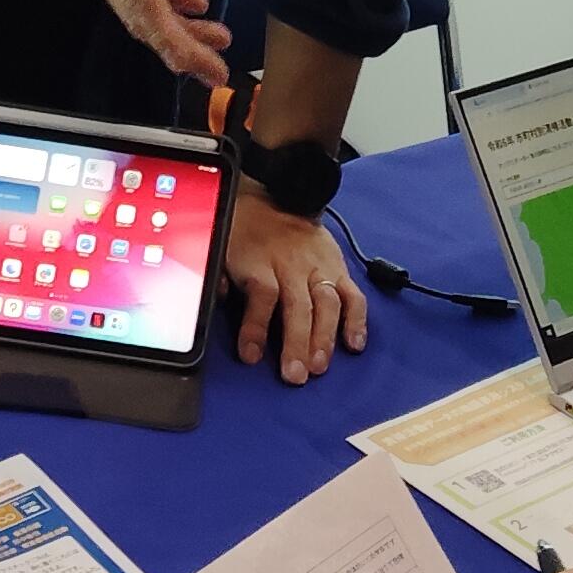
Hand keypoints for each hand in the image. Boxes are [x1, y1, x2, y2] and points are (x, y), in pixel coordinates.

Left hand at [224, 196, 365, 383]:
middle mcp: (293, 266)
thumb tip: (215, 297)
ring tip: (320, 365)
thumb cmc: (247, 231)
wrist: (279, 197)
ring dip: (325, 338)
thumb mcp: (225, 244)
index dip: (256, 326)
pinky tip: (355, 344)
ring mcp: (319, 268)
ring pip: (327, 305)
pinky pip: (352, 295)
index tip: (251, 356)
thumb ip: (220, 274)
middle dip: (297, 343)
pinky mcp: (338, 269)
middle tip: (295, 375)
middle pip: (298, 307)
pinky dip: (357, 320)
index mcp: (261, 261)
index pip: (262, 295)